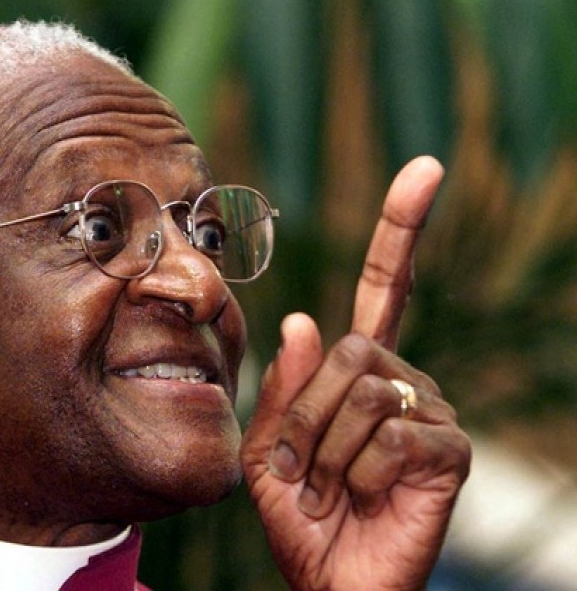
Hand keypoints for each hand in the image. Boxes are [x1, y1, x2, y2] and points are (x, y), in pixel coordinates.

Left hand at [241, 156, 471, 589]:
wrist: (332, 580)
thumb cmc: (301, 514)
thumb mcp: (269, 448)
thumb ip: (285, 388)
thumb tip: (306, 318)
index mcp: (359, 369)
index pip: (387, 287)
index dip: (401, 230)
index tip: (426, 169)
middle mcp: (401, 377)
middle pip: (346, 350)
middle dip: (305, 416)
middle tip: (300, 471)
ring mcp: (431, 410)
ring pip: (364, 391)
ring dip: (326, 449)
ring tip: (329, 488)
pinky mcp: (449, 449)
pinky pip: (391, 435)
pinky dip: (358, 474)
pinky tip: (365, 497)